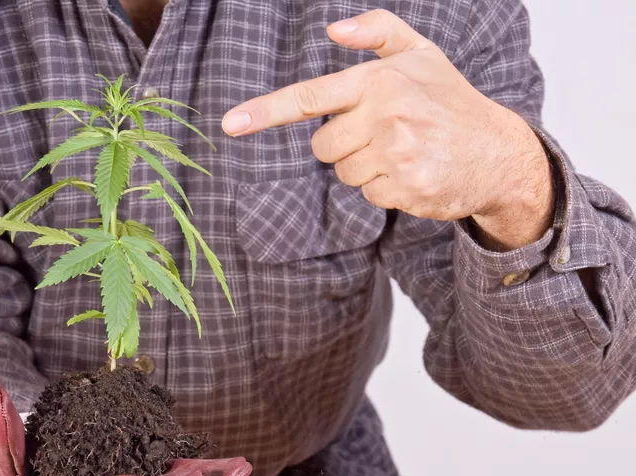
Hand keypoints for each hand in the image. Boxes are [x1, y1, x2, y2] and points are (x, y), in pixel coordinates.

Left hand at [222, 10, 553, 249]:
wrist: (499, 152)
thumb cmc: (451, 101)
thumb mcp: (422, 54)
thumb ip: (378, 32)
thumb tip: (332, 26)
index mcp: (380, 81)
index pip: (310, 97)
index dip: (265, 112)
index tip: (231, 124)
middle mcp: (385, 115)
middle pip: (323, 147)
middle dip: (344, 145)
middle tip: (384, 135)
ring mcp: (396, 154)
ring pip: (344, 173)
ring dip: (366, 168)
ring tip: (404, 152)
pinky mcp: (406, 188)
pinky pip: (368, 196)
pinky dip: (386, 189)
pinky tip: (414, 172)